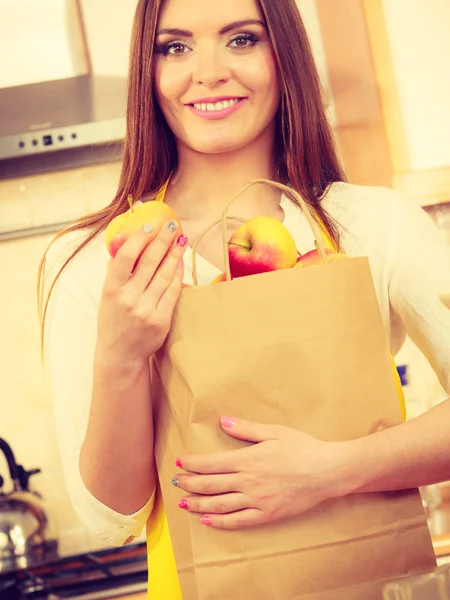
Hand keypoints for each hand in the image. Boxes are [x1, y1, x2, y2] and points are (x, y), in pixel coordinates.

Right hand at [97, 219, 187, 364]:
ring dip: (174, 254)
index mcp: (112, 290)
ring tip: (181, 239)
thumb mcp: (107, 296)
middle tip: (172, 225)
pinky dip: (178, 275)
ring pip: (165, 275)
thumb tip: (124, 242)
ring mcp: (146, 310)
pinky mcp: (161, 320)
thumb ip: (115, 271)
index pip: (125, 258)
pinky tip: (180, 262)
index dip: (139, 239)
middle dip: (162, 240)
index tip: (149, 225)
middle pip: (149, 262)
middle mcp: (129, 299)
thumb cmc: (113, 320)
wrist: (120, 355)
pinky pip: (173, 292)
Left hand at [174, 417, 347, 529]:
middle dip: (189, 483)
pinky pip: (238, 521)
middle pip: (210, 485)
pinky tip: (207, 520)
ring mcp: (256, 501)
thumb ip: (246, 429)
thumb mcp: (274, 432)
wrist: (327, 472)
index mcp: (247, 459)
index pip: (210, 463)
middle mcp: (248, 482)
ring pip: (219, 505)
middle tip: (175, 482)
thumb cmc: (302, 447)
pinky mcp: (267, 515)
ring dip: (198, 504)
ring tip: (183, 503)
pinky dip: (220, 522)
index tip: (179, 462)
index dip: (192, 464)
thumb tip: (223, 421)